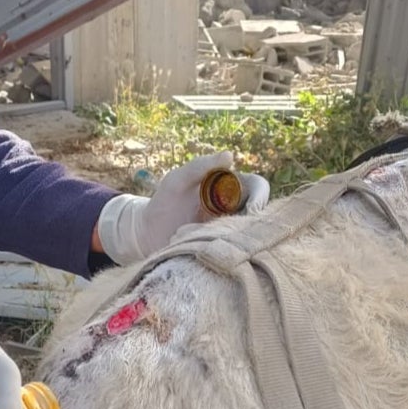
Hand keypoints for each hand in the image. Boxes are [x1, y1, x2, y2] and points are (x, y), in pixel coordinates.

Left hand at [96, 152, 270, 264]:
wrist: (145, 233)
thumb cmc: (163, 201)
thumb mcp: (177, 180)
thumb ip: (200, 166)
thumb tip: (230, 155)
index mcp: (230, 188)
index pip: (259, 187)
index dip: (260, 197)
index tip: (251, 210)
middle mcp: (235, 210)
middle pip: (262, 215)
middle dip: (253, 223)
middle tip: (235, 230)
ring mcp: (229, 232)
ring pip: (250, 237)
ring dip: (236, 239)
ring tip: (212, 239)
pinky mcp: (220, 252)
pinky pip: (233, 253)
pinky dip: (223, 252)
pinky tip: (203, 250)